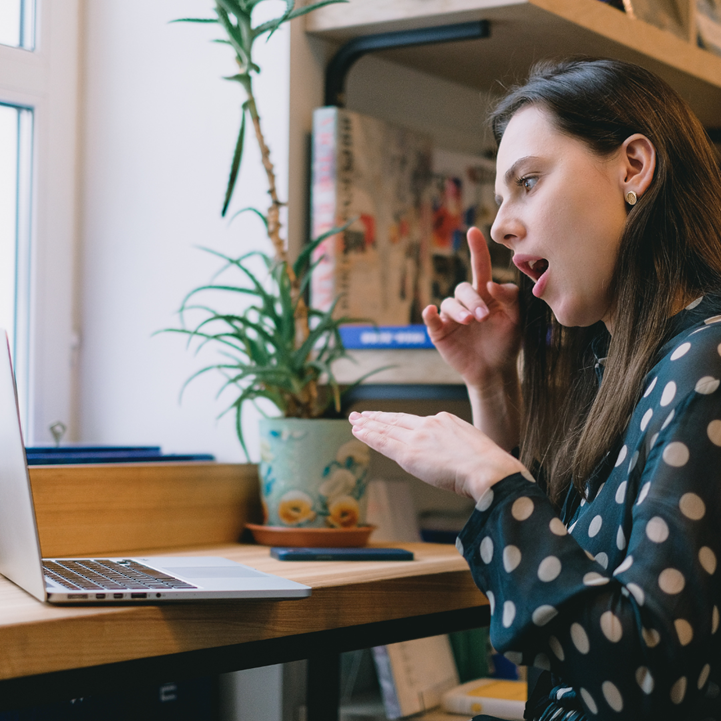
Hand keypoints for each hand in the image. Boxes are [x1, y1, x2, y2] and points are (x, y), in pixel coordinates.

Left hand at [349, 410, 528, 501]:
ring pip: (387, 429)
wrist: (489, 469)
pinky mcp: (410, 453)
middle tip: (361, 414)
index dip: (397, 419)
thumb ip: (458, 448)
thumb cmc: (489, 466)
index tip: (386, 417)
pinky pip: (384, 442)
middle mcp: (429, 424)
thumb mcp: (474, 446)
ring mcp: (418, 437)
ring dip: (368, 425)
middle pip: (397, 420)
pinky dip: (369, 436)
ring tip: (354, 421)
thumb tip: (454, 459)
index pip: (414, 421)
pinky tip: (358, 432)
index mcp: (445, 420)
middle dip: (377, 417)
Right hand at [424, 227, 520, 389]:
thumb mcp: (516, 319)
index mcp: (485, 295)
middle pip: (464, 289)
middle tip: (483, 317)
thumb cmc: (507, 343)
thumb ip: (510, 298)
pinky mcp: (440, 332)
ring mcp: (452, 317)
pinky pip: (431, 319)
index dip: (477, 250)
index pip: (480, 268)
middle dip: (473, 301)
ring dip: (460, 310)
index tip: (473, 231)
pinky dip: (429, 314)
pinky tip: (431, 311)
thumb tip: (491, 284)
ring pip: (449, 303)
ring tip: (471, 322)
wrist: (495, 371)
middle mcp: (467, 302)